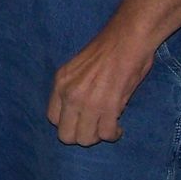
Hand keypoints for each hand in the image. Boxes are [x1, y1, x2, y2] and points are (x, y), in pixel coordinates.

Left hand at [46, 24, 154, 145]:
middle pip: (66, 135)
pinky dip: (113, 134)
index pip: (52, 118)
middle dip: (81, 135)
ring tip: (108, 127)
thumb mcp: (78, 69)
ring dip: (98, 136)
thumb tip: (78, 113)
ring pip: (85, 139)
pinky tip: (118, 127)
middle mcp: (69, 94)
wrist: (128, 39)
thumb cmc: (108, 49)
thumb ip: (74, 90)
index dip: (68, 123)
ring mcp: (88, 102)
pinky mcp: (108, 107)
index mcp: (60, 83)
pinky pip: (106, 134)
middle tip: (95, 128)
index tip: (81, 120)